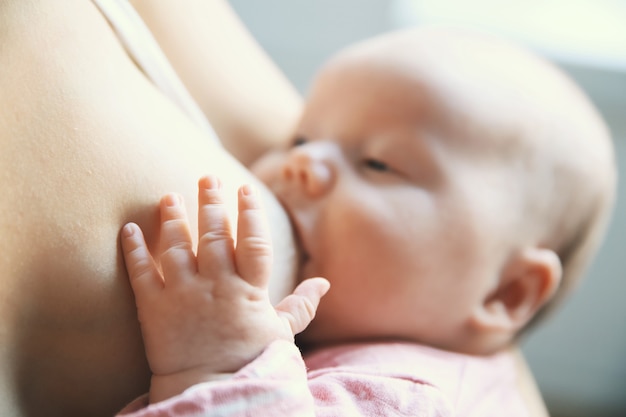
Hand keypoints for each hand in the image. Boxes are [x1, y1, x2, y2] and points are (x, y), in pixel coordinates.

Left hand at [121, 176, 328, 401]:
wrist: (207, 391)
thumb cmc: (248, 362)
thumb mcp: (280, 334)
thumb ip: (301, 305)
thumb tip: (324, 282)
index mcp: (248, 290)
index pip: (253, 241)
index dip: (250, 212)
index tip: (244, 190)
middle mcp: (216, 286)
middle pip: (214, 234)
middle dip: (211, 202)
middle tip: (208, 178)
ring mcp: (182, 295)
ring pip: (176, 246)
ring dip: (172, 218)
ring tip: (169, 196)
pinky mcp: (153, 309)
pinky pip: (140, 273)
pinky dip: (133, 249)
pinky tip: (129, 228)